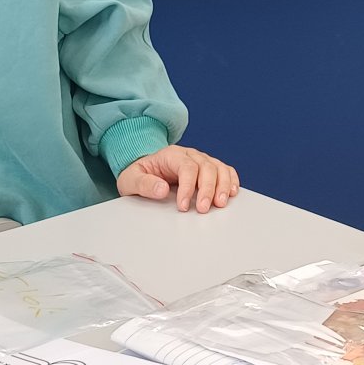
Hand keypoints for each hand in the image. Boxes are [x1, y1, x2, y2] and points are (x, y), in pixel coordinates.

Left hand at [118, 145, 239, 212]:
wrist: (144, 170)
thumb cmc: (138, 175)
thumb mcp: (131, 180)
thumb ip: (144, 184)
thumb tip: (162, 189)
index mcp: (171, 155)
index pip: (186, 167)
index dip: (188, 187)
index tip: (183, 206)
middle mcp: (189, 155)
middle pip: (206, 167)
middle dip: (207, 189)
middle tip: (203, 209)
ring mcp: (201, 160)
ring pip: (219, 168)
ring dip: (223, 186)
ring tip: (220, 203)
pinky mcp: (209, 168)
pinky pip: (225, 170)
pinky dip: (231, 180)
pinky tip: (232, 192)